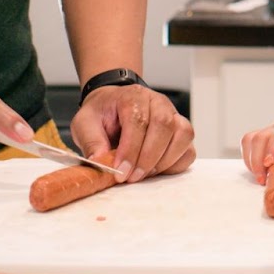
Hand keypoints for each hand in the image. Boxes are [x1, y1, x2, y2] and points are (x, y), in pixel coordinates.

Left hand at [74, 85, 195, 182]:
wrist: (113, 105)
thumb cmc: (102, 114)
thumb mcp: (85, 123)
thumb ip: (91, 141)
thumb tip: (100, 163)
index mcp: (133, 96)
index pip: (138, 120)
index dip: (130, 149)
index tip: (120, 172)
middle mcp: (158, 102)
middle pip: (164, 125)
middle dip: (148, 157)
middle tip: (132, 177)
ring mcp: (173, 115)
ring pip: (183, 135)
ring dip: (164, 161)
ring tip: (144, 174)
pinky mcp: (181, 131)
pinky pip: (189, 149)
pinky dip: (176, 164)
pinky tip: (156, 170)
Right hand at [239, 116, 273, 182]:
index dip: (273, 147)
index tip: (270, 163)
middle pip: (261, 137)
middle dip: (258, 160)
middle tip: (263, 179)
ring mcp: (272, 130)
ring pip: (251, 139)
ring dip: (251, 160)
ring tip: (260, 177)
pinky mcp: (266, 137)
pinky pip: (249, 143)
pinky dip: (249, 158)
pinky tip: (258, 170)